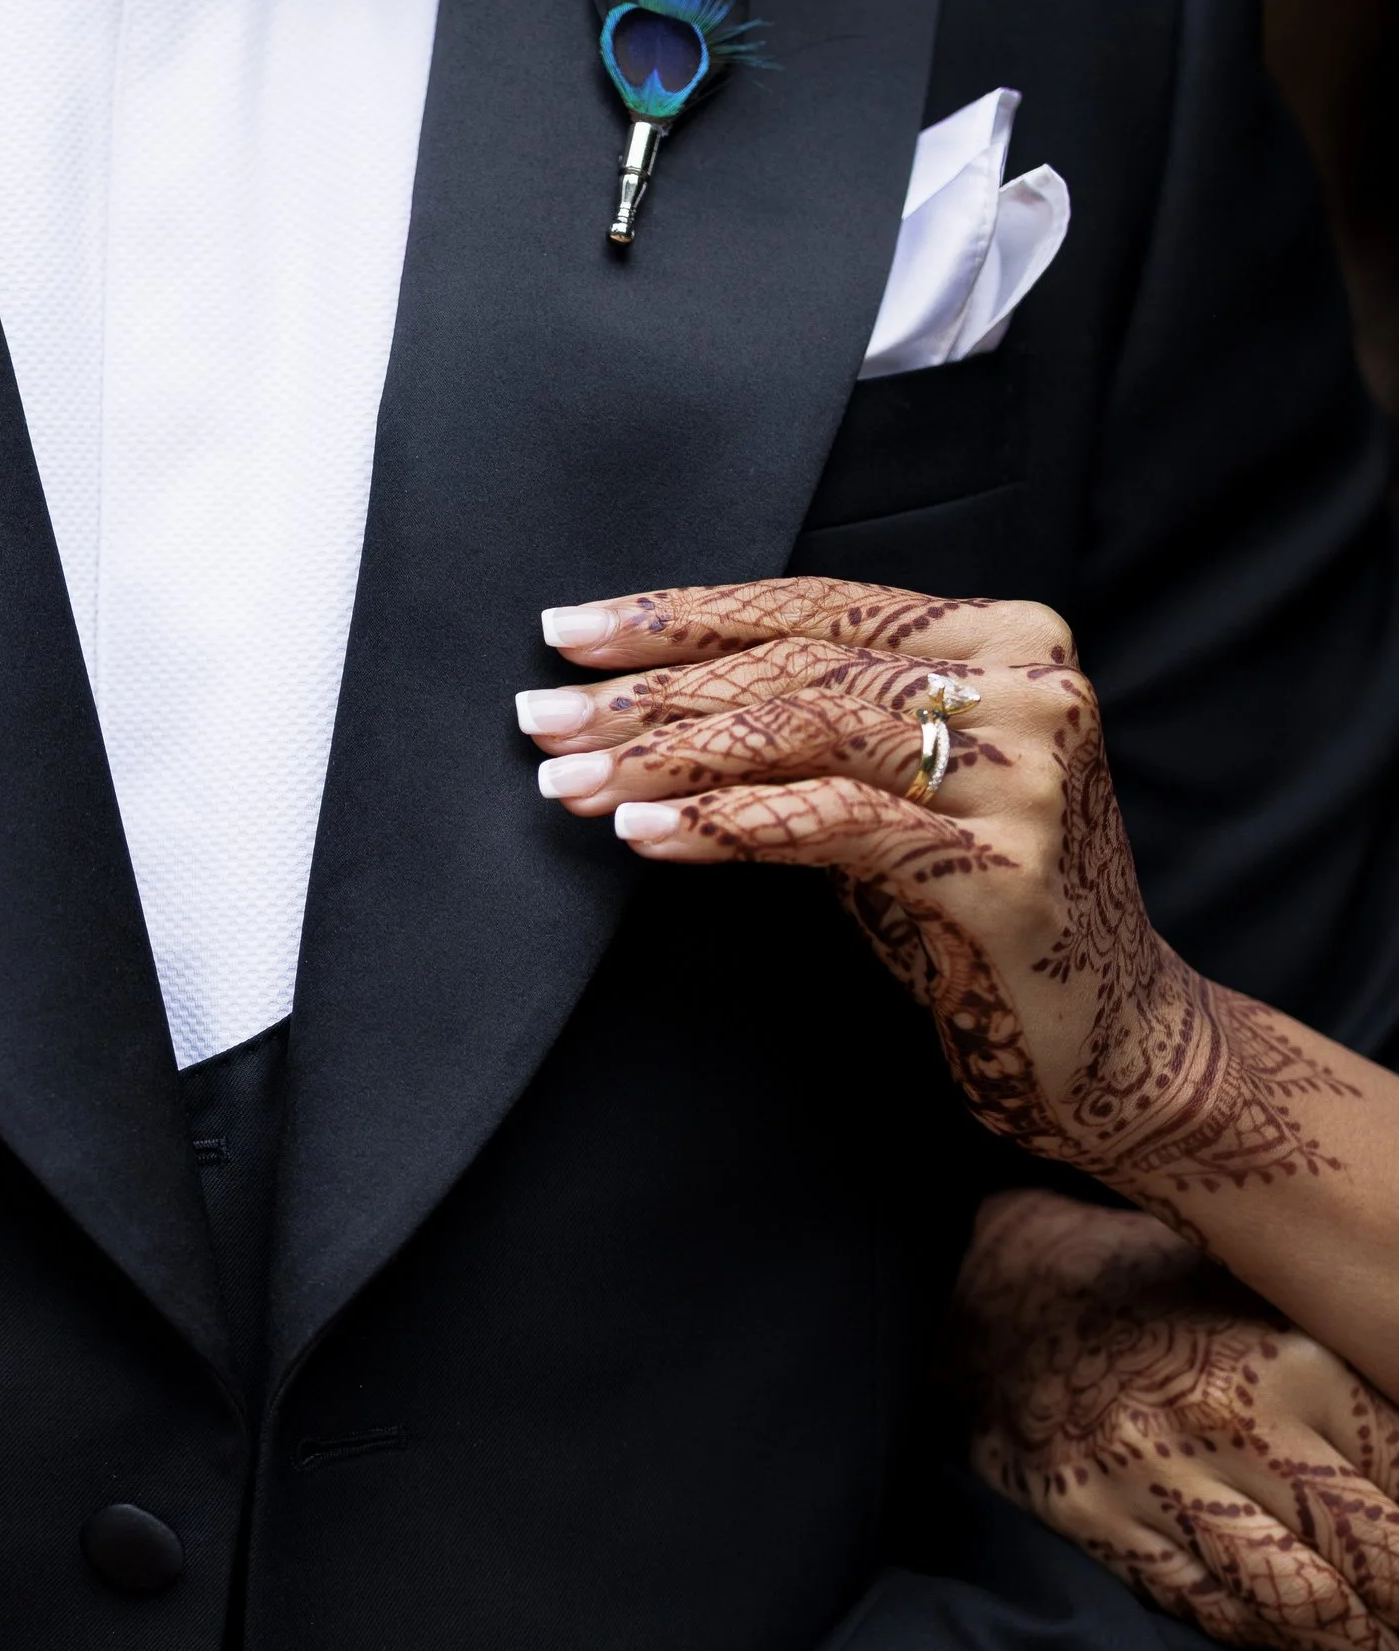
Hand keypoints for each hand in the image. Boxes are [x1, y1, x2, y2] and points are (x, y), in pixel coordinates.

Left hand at [515, 578, 1355, 1202]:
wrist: (1110, 1043)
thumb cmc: (973, 919)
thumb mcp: (889, 800)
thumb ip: (811, 733)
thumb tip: (641, 704)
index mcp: (1004, 637)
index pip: (813, 607)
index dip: (682, 616)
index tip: (567, 631)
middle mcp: (1028, 684)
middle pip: (801, 667)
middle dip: (652, 694)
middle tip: (540, 718)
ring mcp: (1025, 772)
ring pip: (810, 733)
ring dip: (670, 757)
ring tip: (570, 783)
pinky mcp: (1005, 866)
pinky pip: (834, 825)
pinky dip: (730, 823)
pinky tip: (647, 830)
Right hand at [959, 1186, 1398, 1650]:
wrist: (1010, 1293)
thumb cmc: (1161, 1296)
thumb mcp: (1273, 1306)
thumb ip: (1350, 1386)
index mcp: (1292, 1363)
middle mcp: (1227, 1424)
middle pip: (1368, 1554)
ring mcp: (1154, 1479)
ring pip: (1292, 1600)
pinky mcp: (1096, 1520)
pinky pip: (1205, 1604)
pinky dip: (1268, 1636)